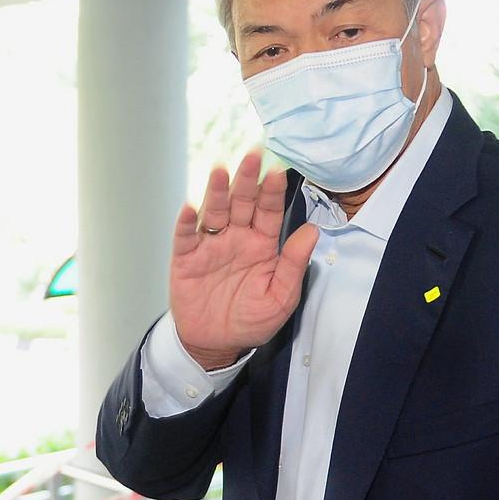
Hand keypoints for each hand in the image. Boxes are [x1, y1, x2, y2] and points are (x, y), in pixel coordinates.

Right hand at [170, 151, 317, 369]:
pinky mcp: (186, 258)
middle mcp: (237, 238)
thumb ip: (294, 264)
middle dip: (246, 179)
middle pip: (242, 203)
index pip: (269, 211)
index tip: (278, 170)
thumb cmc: (252, 319)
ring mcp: (210, 246)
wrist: (217, 343)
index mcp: (263, 244)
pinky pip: (186, 237)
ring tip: (220, 170)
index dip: (272, 191)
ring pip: (214, 212)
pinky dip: (186, 222)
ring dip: (217, 191)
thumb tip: (313, 231)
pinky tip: (190, 207)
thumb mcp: (281, 297)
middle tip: (252, 156)